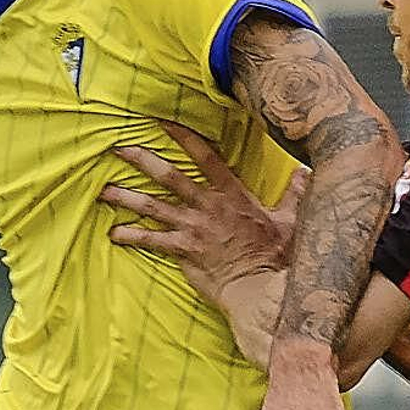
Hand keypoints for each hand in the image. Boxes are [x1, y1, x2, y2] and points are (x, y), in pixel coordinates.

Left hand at [103, 120, 304, 294]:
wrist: (260, 288)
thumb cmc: (276, 257)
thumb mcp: (292, 220)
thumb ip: (295, 194)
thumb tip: (306, 173)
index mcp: (232, 194)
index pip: (206, 156)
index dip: (183, 136)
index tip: (162, 121)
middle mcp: (207, 207)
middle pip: (169, 176)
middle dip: (142, 160)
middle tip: (118, 147)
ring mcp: (193, 229)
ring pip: (153, 207)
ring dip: (126, 197)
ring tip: (103, 190)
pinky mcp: (184, 252)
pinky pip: (152, 241)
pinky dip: (132, 236)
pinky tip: (113, 233)